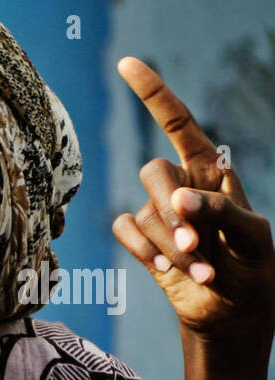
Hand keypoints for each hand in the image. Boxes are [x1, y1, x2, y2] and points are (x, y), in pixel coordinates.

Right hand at [112, 56, 274, 349]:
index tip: (127, 64)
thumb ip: (219, 213)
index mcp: (213, 172)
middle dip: (171, 213)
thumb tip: (177, 200)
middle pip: (153, 173)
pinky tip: (168, 272)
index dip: (153, 94)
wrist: (232, 315)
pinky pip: (126, 231)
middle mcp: (182, 186)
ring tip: (197, 271)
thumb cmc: (254, 270)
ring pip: (143, 210)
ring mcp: (160, 215)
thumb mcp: (253, 238)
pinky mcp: (143, 242)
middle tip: (194, 247)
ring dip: (168, 246)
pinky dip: (146, 254)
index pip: (179, 124)